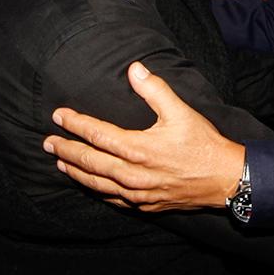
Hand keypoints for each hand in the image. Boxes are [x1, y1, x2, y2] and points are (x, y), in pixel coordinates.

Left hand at [44, 61, 244, 211]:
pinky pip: (113, 199)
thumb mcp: (181, 112)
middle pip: (89, 162)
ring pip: (97, 184)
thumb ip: (155, 90)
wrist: (225, 179)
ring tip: (60, 162)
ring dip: (76, 172)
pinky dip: (97, 190)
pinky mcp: (146, 205)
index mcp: (138, 149)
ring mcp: (137, 193)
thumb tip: (134, 69)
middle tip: (48, 141)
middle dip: (66, 150)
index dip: (75, 124)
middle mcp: (132, 174)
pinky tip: (91, 185)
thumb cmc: (204, 145)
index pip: (97, 135)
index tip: (59, 115)